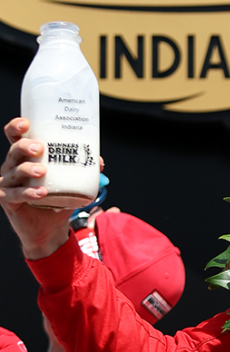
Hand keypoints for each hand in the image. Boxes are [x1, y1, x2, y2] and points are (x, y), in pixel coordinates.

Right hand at [0, 118, 71, 258]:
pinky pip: (15, 194)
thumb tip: (99, 160)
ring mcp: (8, 184)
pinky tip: (39, 192)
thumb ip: (84, 171)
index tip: (26, 123)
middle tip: (40, 148)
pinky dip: (27, 192)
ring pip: (14, 172)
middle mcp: (13, 168)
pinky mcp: (8, 200)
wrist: (50, 228)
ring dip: (28, 169)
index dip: (16, 128)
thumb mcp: (71, 183)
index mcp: (25, 158)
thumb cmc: (57, 200)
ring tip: (42, 171)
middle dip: (25, 146)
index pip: (15, 138)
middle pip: (14, 151)